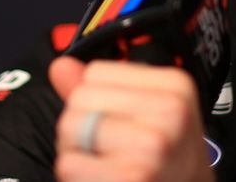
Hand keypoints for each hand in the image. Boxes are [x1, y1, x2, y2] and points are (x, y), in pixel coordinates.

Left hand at [49, 56, 214, 181]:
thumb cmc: (168, 160)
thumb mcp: (150, 114)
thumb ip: (101, 89)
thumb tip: (61, 66)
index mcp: (175, 85)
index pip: (95, 73)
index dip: (96, 99)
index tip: (119, 122)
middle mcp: (169, 112)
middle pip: (80, 99)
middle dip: (82, 126)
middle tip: (110, 150)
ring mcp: (153, 146)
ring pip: (70, 130)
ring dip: (77, 153)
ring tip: (107, 165)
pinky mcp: (133, 177)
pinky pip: (70, 164)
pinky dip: (76, 177)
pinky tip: (105, 179)